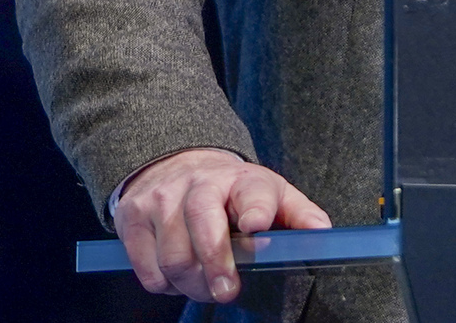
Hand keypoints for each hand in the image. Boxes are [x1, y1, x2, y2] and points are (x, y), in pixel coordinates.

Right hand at [115, 147, 331, 302]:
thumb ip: (299, 215)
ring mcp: (162, 198)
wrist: (176, 164)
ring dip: (191, 283)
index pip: (252, 191)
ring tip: (205, 284)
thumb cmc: (233, 192)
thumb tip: (323, 234)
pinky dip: (163, 283)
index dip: (256, 209)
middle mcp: (199, 183)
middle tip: (226, 292)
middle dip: (215, 266)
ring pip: (173, 256)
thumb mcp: (271, 195)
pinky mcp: (132, 216)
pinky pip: (146, 268)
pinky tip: (177, 275)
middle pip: (203, 226)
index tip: (257, 227)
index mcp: (242, 179)